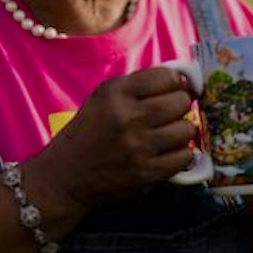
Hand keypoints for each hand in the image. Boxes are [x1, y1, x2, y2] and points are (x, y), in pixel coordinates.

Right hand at [38, 67, 196, 209]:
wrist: (66, 176)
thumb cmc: (87, 132)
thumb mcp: (103, 97)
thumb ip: (138, 85)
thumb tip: (181, 79)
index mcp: (116, 93)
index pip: (167, 77)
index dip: (175, 82)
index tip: (172, 89)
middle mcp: (129, 117)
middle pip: (181, 102)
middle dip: (180, 105)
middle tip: (171, 113)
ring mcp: (139, 146)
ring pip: (187, 129)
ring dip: (182, 130)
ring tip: (168, 134)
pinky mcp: (147, 172)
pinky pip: (184, 156)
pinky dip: (180, 154)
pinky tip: (167, 153)